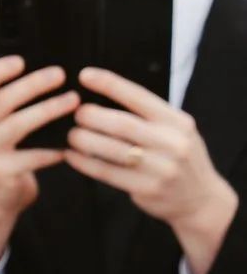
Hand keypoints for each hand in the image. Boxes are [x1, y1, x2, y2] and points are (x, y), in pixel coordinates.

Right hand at [0, 56, 75, 271]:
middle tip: (60, 75)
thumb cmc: (2, 154)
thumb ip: (8, 106)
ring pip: (16, 125)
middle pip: (0, 101)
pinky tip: (70, 144)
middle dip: (32, 85)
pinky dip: (52, 148)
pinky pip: (30, 156)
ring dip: (47, 110)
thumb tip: (44, 75)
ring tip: (73, 101)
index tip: (22, 60)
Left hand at [65, 67, 240, 273]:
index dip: (110, 84)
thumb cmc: (178, 157)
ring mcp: (162, 167)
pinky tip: (72, 156)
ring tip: (71, 135)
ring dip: (85, 140)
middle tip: (75, 114)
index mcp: (177, 121)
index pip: (140, 97)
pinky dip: (86, 163)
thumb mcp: (176, 130)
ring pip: (114, 150)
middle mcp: (173, 142)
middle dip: (93, 116)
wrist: (201, 198)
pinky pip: (108, 173)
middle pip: (123, 124)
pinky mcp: (148, 188)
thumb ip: (148, 116)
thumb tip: (103, 96)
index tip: (85, 75)